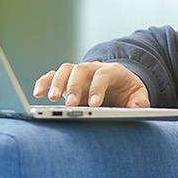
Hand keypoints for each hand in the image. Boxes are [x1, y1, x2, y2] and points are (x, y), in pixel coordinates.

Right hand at [31, 61, 150, 107]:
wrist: (119, 83)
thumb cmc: (128, 91)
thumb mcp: (139, 95)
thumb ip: (140, 102)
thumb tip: (137, 108)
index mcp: (112, 70)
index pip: (103, 75)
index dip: (98, 88)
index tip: (94, 105)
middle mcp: (93, 68)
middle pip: (81, 70)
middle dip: (75, 87)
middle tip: (71, 105)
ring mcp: (78, 72)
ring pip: (65, 70)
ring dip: (57, 83)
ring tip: (52, 99)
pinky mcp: (67, 79)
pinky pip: (52, 76)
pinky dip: (44, 82)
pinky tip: (37, 93)